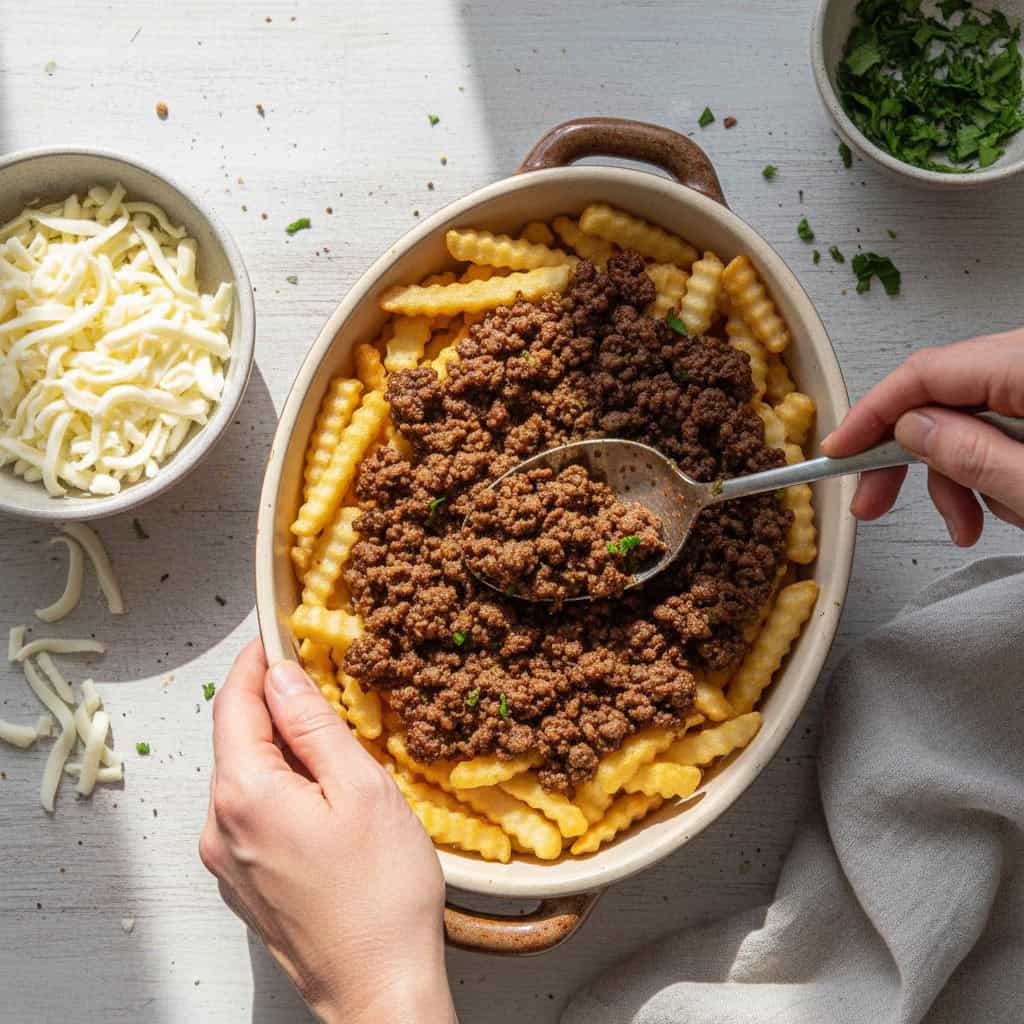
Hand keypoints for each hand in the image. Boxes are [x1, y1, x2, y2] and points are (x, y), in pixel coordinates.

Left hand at [199, 640, 455, 1023]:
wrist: (379, 989)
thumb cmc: (382, 892)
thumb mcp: (360, 787)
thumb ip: (314, 725)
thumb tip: (283, 677)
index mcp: (244, 794)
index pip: (234, 704)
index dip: (255, 664)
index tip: (276, 636)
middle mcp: (220, 828)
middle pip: (236, 741)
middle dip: (271, 706)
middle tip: (318, 685)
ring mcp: (228, 862)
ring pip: (246, 779)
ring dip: (279, 750)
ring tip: (332, 745)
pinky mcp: (245, 886)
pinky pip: (253, 816)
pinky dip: (279, 789)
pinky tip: (322, 798)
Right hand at [821, 330, 1023, 544]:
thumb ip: (973, 455)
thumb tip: (910, 431)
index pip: (926, 374)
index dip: (872, 415)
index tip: (837, 452)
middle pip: (940, 396)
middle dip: (906, 456)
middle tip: (872, 502)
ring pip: (968, 419)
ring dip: (955, 476)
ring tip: (965, 525)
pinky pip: (997, 428)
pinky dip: (988, 469)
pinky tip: (1002, 504)